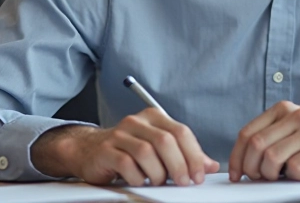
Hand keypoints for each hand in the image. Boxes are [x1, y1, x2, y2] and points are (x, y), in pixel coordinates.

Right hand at [31, 109, 218, 185]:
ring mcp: (120, 134)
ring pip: (147, 153)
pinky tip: (140, 180)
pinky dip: (138, 177)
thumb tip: (210, 166)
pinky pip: (127, 164)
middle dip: (179, 165)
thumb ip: (184, 155)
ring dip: (157, 173)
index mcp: (154, 117)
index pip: (181, 132)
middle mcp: (137, 122)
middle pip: (165, 141)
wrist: (90, 150)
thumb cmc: (129, 150)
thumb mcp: (159, 150)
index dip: (194, 155)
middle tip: (183, 182)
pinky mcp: (106, 150)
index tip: (199, 175)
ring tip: (158, 181)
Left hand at [228, 101, 299, 181]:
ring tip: (280, 177)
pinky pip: (295, 168)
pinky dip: (293, 177)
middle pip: (257, 146)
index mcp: (284, 109)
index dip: (237, 157)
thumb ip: (274, 137)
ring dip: (270, 175)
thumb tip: (244, 162)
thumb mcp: (297, 128)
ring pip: (272, 158)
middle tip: (258, 179)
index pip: (248, 133)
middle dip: (251, 168)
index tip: (237, 173)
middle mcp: (297, 116)